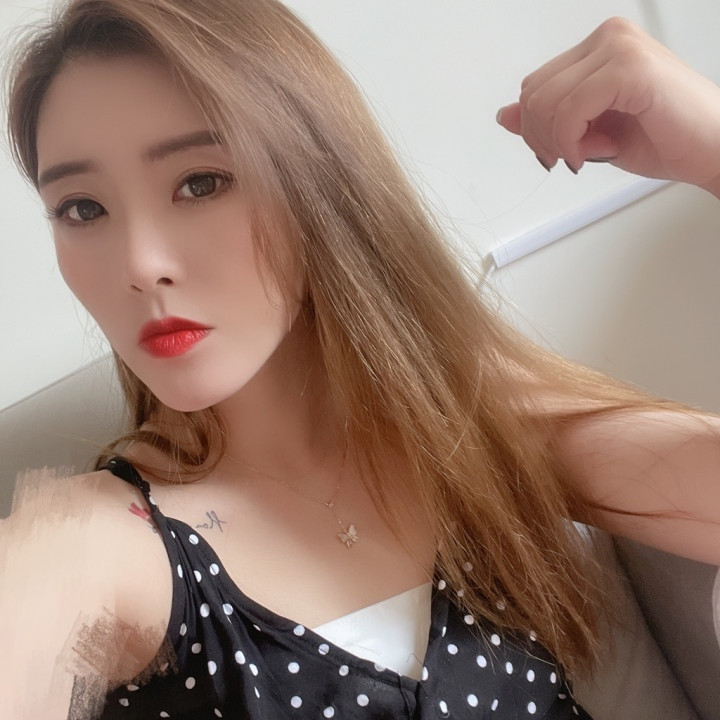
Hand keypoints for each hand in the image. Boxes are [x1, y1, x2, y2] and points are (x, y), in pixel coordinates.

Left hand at [497, 17, 719, 195]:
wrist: (715, 151)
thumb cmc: (666, 139)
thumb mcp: (590, 134)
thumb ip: (548, 121)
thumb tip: (505, 115)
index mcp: (600, 48)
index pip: (535, 86)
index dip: (536, 129)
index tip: (560, 152)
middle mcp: (608, 38)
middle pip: (532, 92)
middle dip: (542, 137)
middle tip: (574, 156)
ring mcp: (619, 47)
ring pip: (543, 101)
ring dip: (559, 142)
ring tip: (591, 152)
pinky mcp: (629, 67)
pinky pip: (568, 110)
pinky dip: (570, 142)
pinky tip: (594, 152)